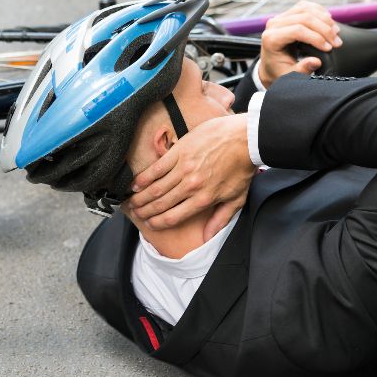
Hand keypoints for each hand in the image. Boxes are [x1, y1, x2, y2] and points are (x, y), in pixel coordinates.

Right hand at [127, 114, 255, 239]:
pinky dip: (144, 178)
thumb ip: (221, 219)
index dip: (158, 223)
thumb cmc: (242, 168)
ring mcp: (183, 168)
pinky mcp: (179, 152)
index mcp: (203, 199)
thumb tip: (208, 237)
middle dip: (146, 211)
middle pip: (161, 204)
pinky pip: (157, 168)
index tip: (150, 225)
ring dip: (141, 197)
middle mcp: (190, 186)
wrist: (244, 139)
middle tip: (136, 214)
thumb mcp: (236, 198)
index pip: (174, 217)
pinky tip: (135, 184)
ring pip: (156, 188)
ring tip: (132, 202)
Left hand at [259, 1, 342, 87]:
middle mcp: (274, 24)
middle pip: (303, 17)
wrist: (272, 65)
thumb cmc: (280, 71)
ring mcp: (280, 17)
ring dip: (324, 19)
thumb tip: (316, 61)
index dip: (316, 38)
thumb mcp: (289, 76)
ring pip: (306, 9)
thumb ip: (302, 69)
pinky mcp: (287, 13)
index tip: (329, 48)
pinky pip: (305, 6)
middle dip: (324, 29)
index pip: (297, 31)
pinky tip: (329, 21)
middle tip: (337, 42)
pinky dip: (319, 11)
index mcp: (271, 39)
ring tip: (336, 32)